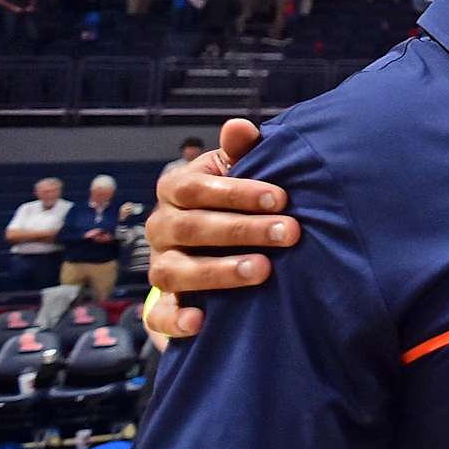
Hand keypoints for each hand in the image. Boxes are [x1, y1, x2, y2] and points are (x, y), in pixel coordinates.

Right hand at [145, 119, 297, 338]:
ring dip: (219, 272)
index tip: (281, 197)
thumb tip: (239, 125)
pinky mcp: (162, 303)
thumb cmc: (232, 200)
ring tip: (262, 270)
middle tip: (289, 233)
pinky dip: (175, 321)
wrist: (211, 246)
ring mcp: (161, 266)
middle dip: (243, 230)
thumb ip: (240, 152)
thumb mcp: (236, 172)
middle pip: (193, 228)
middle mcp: (162, 227)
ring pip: (177, 271)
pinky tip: (200, 322)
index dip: (238, 191)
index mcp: (176, 190)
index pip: (197, 188)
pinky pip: (159, 316)